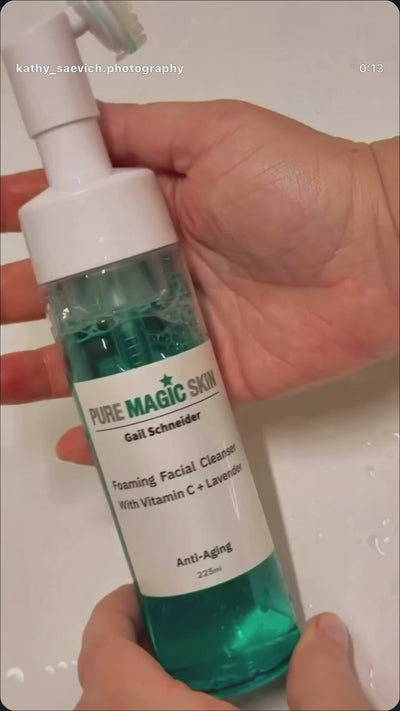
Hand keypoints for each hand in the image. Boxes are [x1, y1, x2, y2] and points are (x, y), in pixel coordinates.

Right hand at [1, 100, 397, 464]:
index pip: (78, 222)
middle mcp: (165, 272)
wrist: (378, 256)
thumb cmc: (298, 187)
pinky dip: (114, 428)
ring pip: (105, 355)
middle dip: (21, 299)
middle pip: (78, 293)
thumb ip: (143, 133)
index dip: (28, 224)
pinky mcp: (216, 377)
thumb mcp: (214, 136)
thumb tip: (81, 124)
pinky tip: (74, 440)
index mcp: (158, 215)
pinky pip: (156, 407)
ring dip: (47, 369)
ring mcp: (187, 329)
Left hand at [75, 585, 371, 710]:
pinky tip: (191, 708)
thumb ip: (323, 684)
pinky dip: (137, 709)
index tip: (140, 592)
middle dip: (123, 647)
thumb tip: (325, 635)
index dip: (112, 615)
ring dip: (126, 685)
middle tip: (166, 625)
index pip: (103, 656)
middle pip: (96, 685)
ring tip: (176, 669)